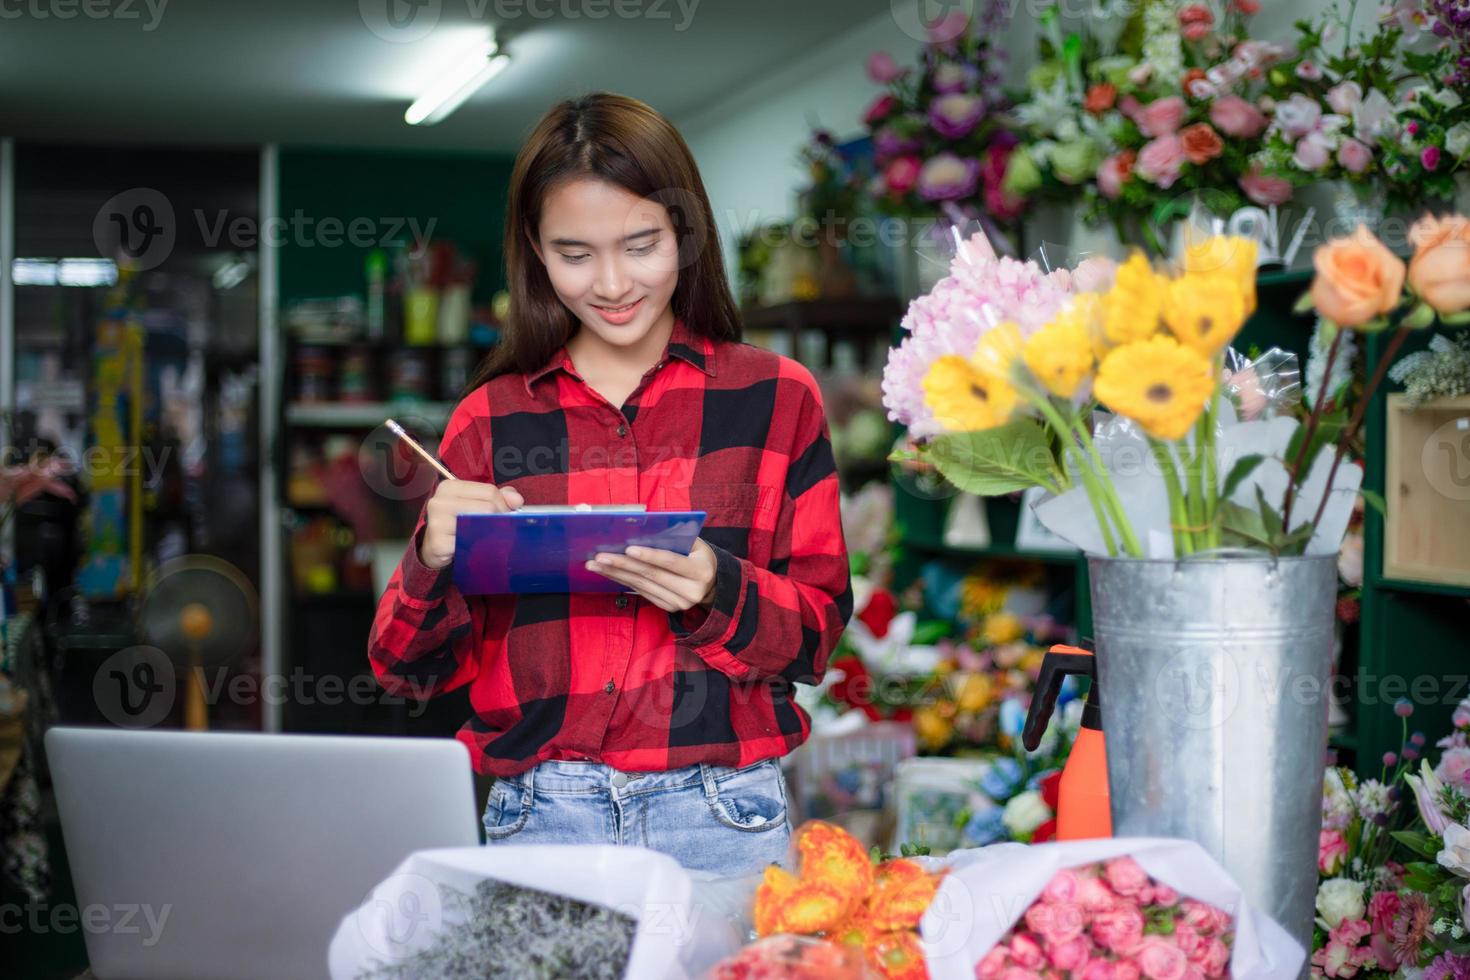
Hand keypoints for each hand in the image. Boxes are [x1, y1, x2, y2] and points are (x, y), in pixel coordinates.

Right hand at [419, 480, 523, 569]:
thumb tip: (517, 500)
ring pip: (480, 525)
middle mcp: (439, 502)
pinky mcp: (438, 543)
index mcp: (449, 487)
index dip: (503, 505)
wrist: (436, 547)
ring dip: (492, 533)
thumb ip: (501, 496)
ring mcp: (437, 523)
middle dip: (500, 519)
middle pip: (487, 507)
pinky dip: (479, 547)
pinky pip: (470, 544)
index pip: (489, 491)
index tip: (504, 515)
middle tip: (498, 529)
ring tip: (489, 537)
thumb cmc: (459, 523)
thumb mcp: (478, 503)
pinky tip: (475, 548)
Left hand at [585, 538, 717, 613]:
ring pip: (642, 586)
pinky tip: (609, 573)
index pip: (670, 562)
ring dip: (616, 574)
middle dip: (622, 564)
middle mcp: (691, 591)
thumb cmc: (699, 556)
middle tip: (599, 556)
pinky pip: (641, 593)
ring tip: (596, 564)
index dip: (649, 555)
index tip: (628, 548)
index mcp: (700, 571)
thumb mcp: (696, 543)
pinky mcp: (668, 608)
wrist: (712, 583)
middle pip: (651, 575)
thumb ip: (675, 536)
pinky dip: (623, 582)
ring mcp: (679, 603)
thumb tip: (645, 528)